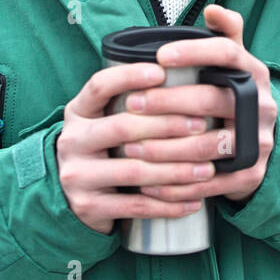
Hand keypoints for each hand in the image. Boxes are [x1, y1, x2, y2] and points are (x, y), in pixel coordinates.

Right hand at [57, 59, 216, 234]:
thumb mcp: (103, 118)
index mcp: (78, 112)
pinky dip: (168, 205)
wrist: (71, 196)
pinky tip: (193, 201)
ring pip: (134, 171)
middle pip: (122, 128)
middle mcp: (72, 140)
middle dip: (167, 125)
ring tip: (207, 168)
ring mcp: (77, 175)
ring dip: (177, 170)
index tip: (161, 72)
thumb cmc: (103, 147)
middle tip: (202, 124)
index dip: (129, 76)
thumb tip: (183, 74)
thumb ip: (132, 102)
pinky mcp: (88, 206)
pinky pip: (135, 206)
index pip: (99, 86)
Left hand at [120, 5, 276, 204]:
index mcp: (255, 72)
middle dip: (167, 102)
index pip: (228, 53)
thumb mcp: (237, 64)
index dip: (194, 52)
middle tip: (131, 104)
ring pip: (208, 145)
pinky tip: (149, 182)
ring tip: (131, 147)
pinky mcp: (251, 173)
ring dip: (165, 148)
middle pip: (214, 99)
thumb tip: (213, 9)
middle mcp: (262, 105)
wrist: (262, 145)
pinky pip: (211, 181)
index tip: (159, 57)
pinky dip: (178, 183)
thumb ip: (226, 34)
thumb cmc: (235, 96)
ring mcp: (259, 140)